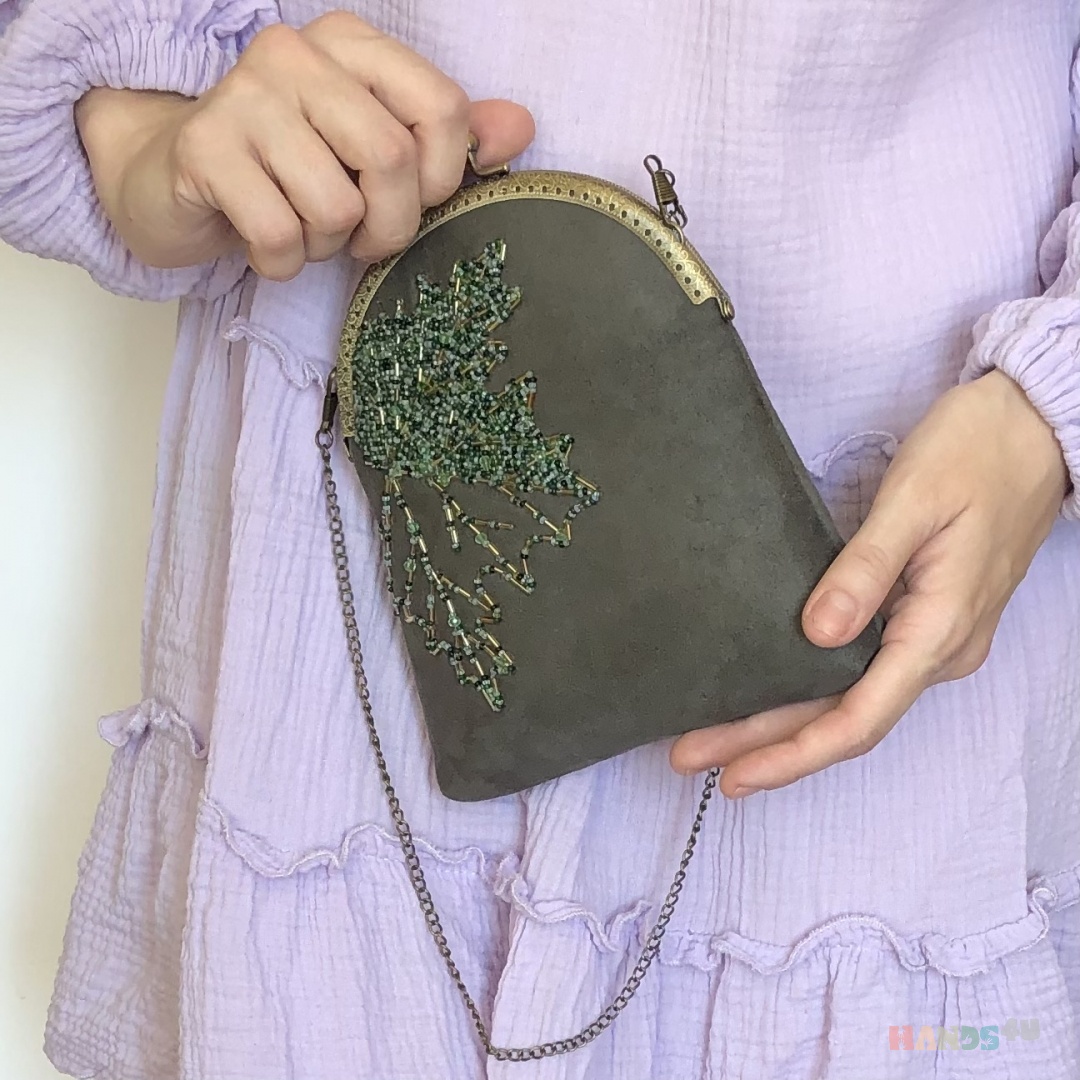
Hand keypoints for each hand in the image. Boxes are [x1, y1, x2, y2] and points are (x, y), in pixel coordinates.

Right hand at [74, 12, 533, 279]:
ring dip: (327, 244)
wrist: (172, 179)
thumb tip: (519, 127)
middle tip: (362, 239)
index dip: (442, 178)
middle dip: (389, 226)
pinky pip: (281, 235)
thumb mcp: (369, 148)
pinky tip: (266, 246)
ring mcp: (244, 96)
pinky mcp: (204, 150)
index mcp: (350, 45)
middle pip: (393, 159)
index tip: (415, 203)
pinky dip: (282, 263)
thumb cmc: (286, 169)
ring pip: (336, 205)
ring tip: (302, 229)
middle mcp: (297, 55)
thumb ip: (442, 136)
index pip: (442, 106)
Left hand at [670, 370, 1068, 797]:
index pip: (860, 717)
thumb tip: (816, 634)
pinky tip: (771, 694)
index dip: (793, 752)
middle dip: (768, 746)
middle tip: (692, 757)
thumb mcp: (915, 500)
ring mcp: (932, 636)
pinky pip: (862, 672)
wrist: (1035, 428)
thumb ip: (866, 568)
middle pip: (844, 718)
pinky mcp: (921, 617)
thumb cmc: (978, 452)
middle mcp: (939, 648)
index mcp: (940, 627)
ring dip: (784, 723)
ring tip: (715, 739)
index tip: (736, 772)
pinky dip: (812, 691)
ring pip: (850, 699)